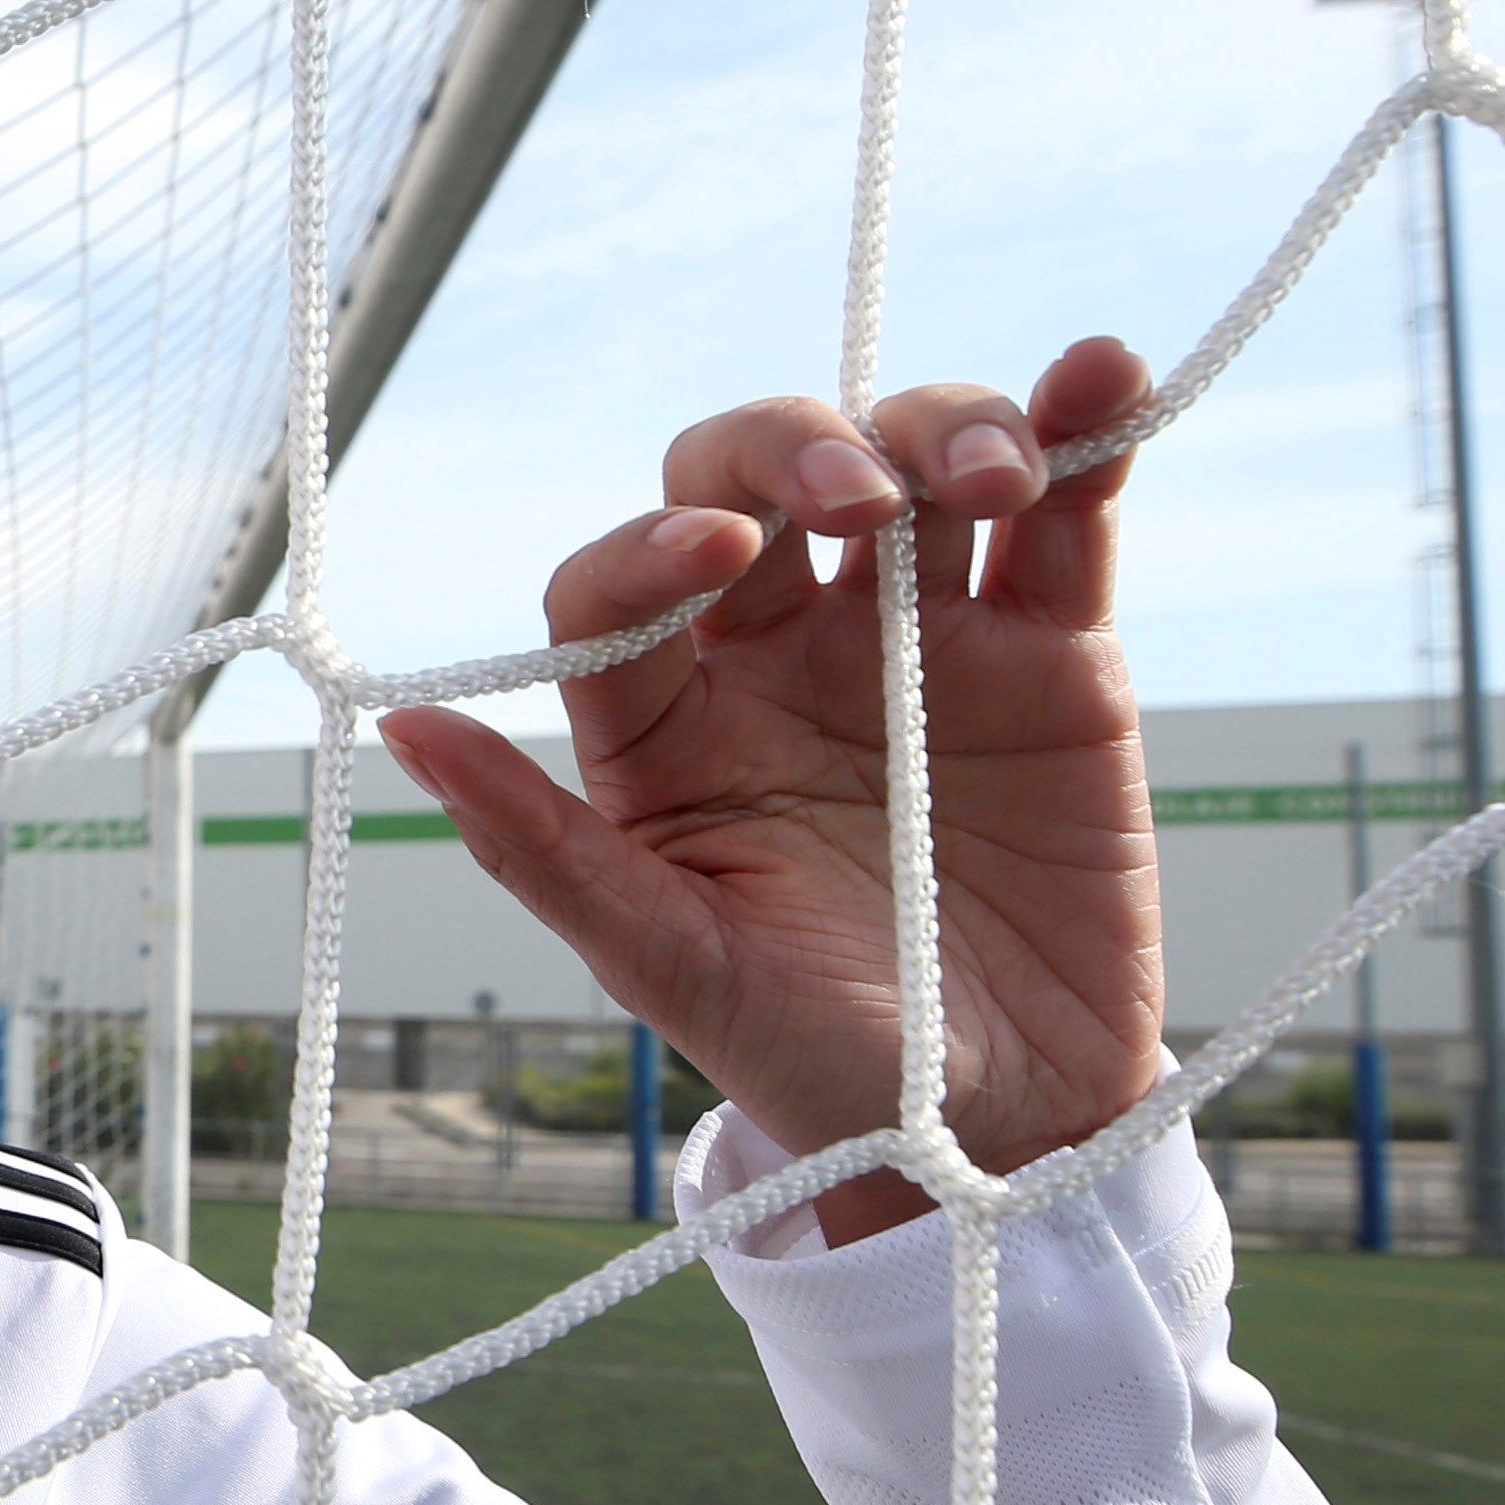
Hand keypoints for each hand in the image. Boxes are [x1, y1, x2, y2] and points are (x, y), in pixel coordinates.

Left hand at [377, 340, 1163, 1246]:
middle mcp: (778, 651)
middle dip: (798, 446)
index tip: (720, 548)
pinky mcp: (1051, 650)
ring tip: (1000, 484)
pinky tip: (1103, 378)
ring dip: (949, 429)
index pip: (621, 581)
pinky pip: (1063, 517)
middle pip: (757, 474)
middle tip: (863, 497)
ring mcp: (919, 637)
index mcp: (664, 718)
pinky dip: (1081, 431)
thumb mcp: (669, 963)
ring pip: (911, 464)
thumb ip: (541, 845)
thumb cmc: (811, 1057)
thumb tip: (401, 727)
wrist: (1001, 1127)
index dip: (657, 542)